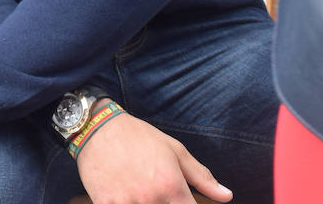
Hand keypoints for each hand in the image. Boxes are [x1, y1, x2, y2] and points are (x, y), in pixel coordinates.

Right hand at [76, 110, 232, 203]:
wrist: (96, 127)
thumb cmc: (138, 137)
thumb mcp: (174, 150)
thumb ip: (202, 176)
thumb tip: (226, 196)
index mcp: (171, 186)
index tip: (183, 203)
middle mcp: (151, 197)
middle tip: (159, 194)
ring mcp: (127, 202)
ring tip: (142, 193)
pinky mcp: (106, 203)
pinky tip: (127, 196)